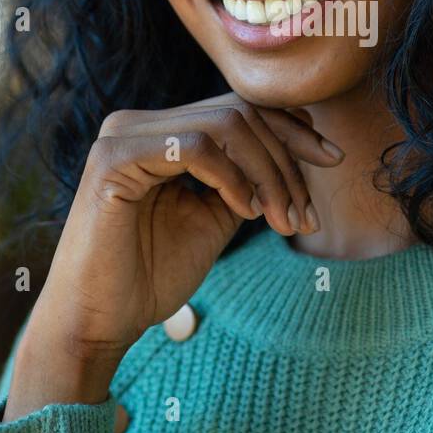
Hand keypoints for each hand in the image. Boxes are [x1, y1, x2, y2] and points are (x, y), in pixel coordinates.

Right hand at [3, 93, 343, 419]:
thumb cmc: (150, 276)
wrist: (99, 322)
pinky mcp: (113, 159)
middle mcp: (139, 123)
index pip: (239, 109)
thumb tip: (295, 151)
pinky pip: (194, 146)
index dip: (292, 131)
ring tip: (282, 220)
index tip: (333, 161)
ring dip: (268, 172)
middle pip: (239, 112)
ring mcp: (122, 135)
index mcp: (160, 132)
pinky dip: (233, 176)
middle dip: (287, 159)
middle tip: (307, 214)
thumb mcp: (215, 220)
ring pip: (224, 124)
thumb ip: (246, 181)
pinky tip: (246, 212)